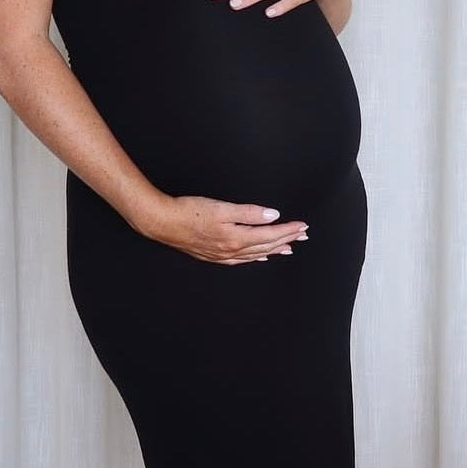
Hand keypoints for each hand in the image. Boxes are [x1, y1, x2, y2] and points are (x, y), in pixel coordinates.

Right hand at [134, 194, 308, 264]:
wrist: (163, 223)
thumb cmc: (189, 212)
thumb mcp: (221, 207)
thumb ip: (249, 213)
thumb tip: (272, 216)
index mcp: (236, 238)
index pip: (270, 234)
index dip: (288, 230)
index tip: (302, 226)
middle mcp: (232, 250)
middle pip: (266, 245)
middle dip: (287, 239)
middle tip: (303, 235)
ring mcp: (223, 255)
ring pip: (256, 254)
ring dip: (274, 249)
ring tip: (289, 247)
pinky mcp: (214, 255)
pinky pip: (242, 260)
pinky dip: (255, 257)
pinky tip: (260, 256)